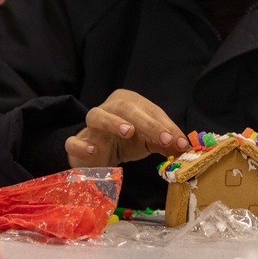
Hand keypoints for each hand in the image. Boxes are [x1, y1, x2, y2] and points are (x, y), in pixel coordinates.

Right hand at [64, 89, 188, 166]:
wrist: (99, 155)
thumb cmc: (126, 142)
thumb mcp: (150, 141)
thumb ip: (166, 142)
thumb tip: (184, 146)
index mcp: (130, 102)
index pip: (149, 110)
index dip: (164, 125)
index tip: (177, 141)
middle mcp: (109, 107)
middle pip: (126, 108)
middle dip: (147, 123)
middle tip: (163, 139)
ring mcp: (90, 124)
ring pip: (97, 115)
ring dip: (113, 122)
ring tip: (128, 132)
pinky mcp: (76, 142)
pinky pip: (74, 141)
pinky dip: (82, 146)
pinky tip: (94, 151)